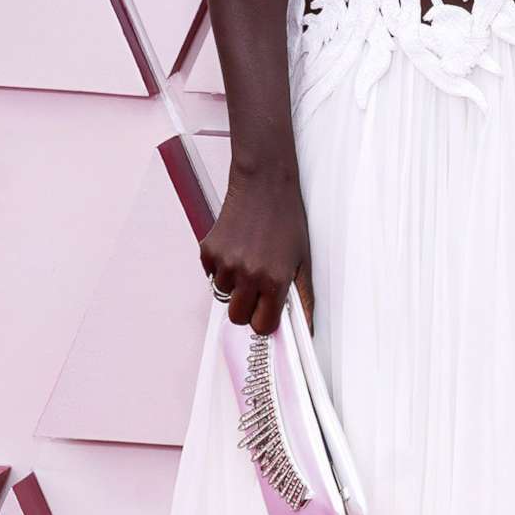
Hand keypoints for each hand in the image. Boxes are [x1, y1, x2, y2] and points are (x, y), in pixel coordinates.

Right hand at [201, 163, 312, 335]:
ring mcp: (225, 262)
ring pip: (224, 295)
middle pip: (237, 318)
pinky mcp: (209, 251)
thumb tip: (306, 329)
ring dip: (234, 285)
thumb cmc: (287, 221)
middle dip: (247, 308)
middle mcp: (248, 274)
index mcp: (274, 280)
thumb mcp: (303, 260)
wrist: (264, 185)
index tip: (267, 311)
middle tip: (257, 288)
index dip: (265, 320)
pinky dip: (221, 268)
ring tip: (249, 259)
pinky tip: (236, 248)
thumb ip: (304, 298)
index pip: (262, 326)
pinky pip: (211, 275)